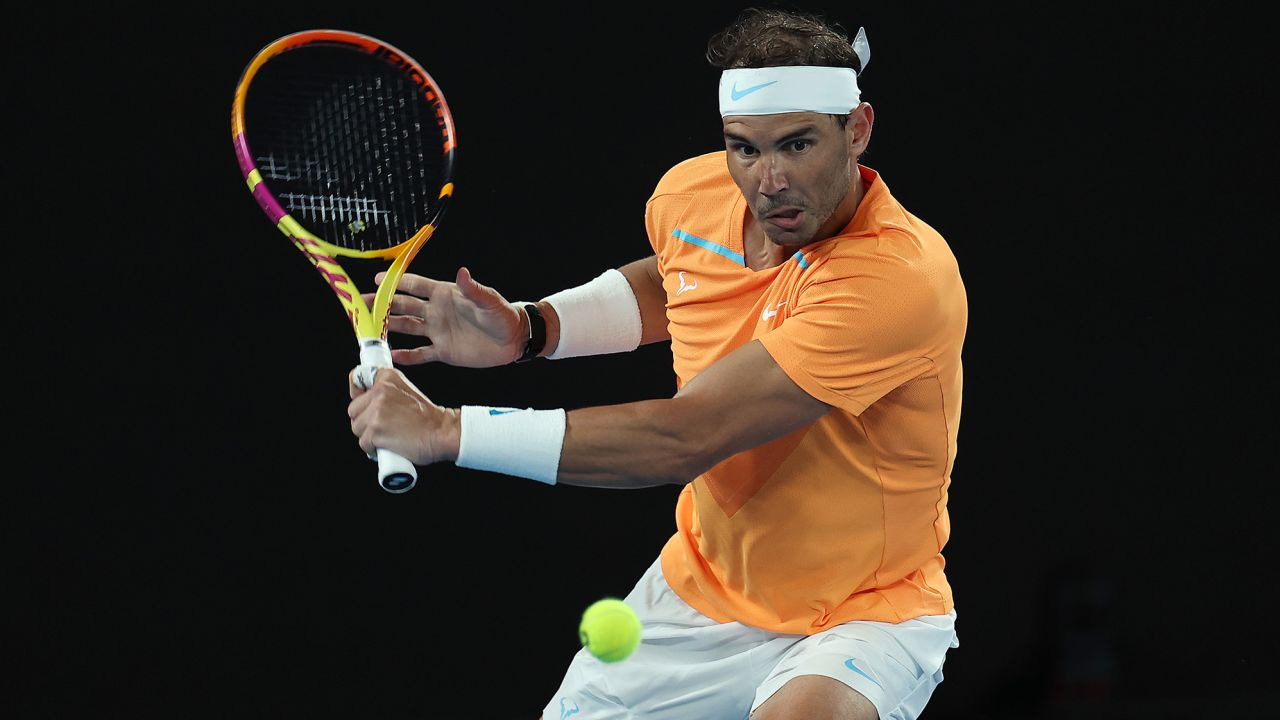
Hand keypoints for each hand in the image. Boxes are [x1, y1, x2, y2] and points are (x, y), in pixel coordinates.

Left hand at [348, 366, 459, 465]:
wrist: (443, 432)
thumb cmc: (430, 418)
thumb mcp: (407, 391)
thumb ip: (387, 392)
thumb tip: (367, 402)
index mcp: (387, 377)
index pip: (357, 379)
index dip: (357, 393)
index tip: (360, 400)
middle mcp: (380, 391)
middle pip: (353, 410)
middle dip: (364, 420)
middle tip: (382, 426)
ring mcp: (376, 411)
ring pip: (356, 428)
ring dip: (368, 436)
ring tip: (387, 437)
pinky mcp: (375, 430)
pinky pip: (363, 443)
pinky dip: (373, 449)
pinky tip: (387, 446)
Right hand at [366, 267, 525, 367]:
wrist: (513, 340)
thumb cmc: (503, 315)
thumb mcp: (489, 301)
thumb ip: (474, 289)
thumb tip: (462, 272)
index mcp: (445, 295)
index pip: (416, 285)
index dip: (397, 282)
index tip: (377, 278)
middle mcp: (437, 311)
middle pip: (404, 306)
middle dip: (383, 304)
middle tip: (362, 303)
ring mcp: (438, 331)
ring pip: (407, 328)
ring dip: (389, 328)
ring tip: (369, 329)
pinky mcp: (443, 351)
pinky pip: (420, 353)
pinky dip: (406, 356)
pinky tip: (390, 357)